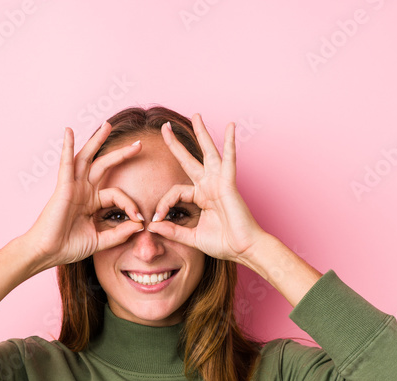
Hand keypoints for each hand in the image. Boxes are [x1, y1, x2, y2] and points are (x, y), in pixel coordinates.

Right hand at [22, 122, 145, 269]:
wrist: (47, 253)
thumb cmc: (68, 247)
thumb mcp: (99, 240)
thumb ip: (119, 234)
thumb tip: (140, 225)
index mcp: (91, 202)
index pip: (117, 194)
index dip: (130, 205)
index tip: (140, 219)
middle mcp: (83, 191)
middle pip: (104, 165)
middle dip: (121, 154)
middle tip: (139, 144)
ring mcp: (73, 187)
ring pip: (87, 158)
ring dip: (97, 141)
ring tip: (107, 125)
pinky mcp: (63, 187)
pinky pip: (66, 164)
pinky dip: (67, 147)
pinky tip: (69, 132)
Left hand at [147, 113, 267, 262]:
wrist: (244, 249)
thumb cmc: (224, 243)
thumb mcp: (192, 237)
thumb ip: (173, 230)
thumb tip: (152, 226)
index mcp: (201, 197)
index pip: (175, 191)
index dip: (163, 203)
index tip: (156, 219)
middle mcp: (210, 186)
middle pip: (190, 160)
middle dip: (177, 144)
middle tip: (165, 127)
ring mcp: (220, 182)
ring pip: (208, 153)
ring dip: (202, 133)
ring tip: (196, 115)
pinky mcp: (229, 184)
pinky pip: (229, 160)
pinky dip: (230, 143)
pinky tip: (230, 127)